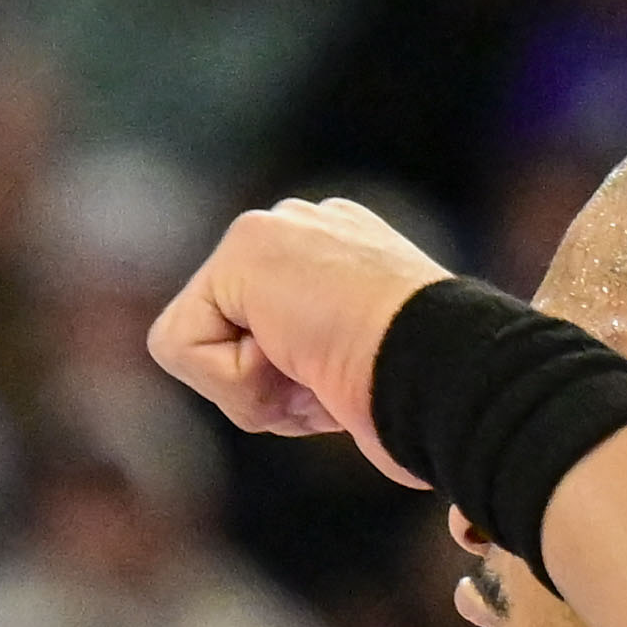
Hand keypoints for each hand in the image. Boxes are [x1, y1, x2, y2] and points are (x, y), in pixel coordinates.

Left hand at [147, 196, 454, 486]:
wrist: (446, 374)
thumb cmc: (418, 397)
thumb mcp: (356, 385)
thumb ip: (309, 372)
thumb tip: (289, 382)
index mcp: (343, 259)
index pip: (254, 342)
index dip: (281, 391)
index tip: (340, 380)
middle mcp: (307, 232)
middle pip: (219, 342)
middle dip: (261, 388)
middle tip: (330, 377)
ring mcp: (280, 228)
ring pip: (198, 345)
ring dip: (255, 388)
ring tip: (321, 365)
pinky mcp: (248, 243)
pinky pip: (181, 344)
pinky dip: (234, 378)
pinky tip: (297, 354)